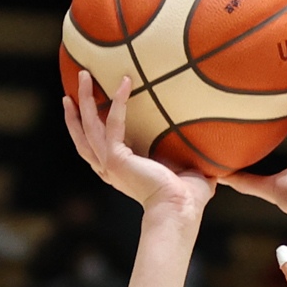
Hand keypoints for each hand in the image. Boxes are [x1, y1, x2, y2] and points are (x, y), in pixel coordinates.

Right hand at [63, 70, 214, 214]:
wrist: (180, 211)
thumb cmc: (187, 198)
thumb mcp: (186, 170)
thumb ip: (188, 156)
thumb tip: (210, 146)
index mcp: (121, 172)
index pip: (96, 146)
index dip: (87, 126)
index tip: (84, 107)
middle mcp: (109, 169)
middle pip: (83, 134)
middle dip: (77, 108)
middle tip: (77, 83)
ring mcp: (110, 164)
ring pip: (88, 125)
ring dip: (83, 99)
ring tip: (82, 74)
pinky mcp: (116, 158)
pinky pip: (113, 123)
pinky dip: (118, 101)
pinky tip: (126, 82)